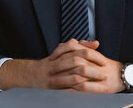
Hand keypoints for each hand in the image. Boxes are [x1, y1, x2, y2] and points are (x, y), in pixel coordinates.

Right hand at [0, 39, 124, 92]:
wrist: (29, 75)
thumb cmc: (49, 63)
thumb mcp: (62, 52)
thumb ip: (79, 46)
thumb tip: (96, 43)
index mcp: (60, 53)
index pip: (77, 50)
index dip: (91, 54)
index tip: (103, 60)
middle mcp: (56, 63)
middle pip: (76, 61)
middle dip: (91, 67)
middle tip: (104, 72)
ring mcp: (53, 75)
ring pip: (72, 75)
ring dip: (87, 79)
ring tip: (97, 82)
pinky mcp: (52, 86)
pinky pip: (67, 88)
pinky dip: (77, 89)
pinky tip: (86, 90)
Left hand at [47, 39, 124, 92]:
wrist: (125, 76)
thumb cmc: (108, 66)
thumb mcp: (95, 56)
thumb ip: (82, 49)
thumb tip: (64, 45)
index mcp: (95, 55)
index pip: (78, 51)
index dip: (65, 54)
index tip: (53, 58)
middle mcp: (98, 65)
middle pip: (77, 62)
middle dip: (63, 67)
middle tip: (52, 70)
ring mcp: (101, 76)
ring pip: (81, 75)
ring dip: (67, 79)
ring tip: (56, 82)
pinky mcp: (103, 88)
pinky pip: (86, 88)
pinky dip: (75, 90)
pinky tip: (66, 91)